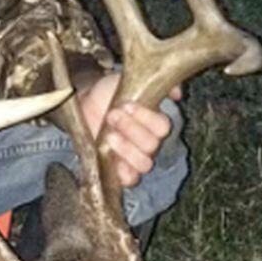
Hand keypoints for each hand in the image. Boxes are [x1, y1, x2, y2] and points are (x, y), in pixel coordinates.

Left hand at [76, 70, 175, 189]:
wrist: (84, 105)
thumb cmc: (108, 94)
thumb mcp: (127, 81)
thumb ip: (154, 83)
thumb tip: (177, 94)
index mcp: (155, 124)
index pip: (162, 127)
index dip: (145, 118)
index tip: (126, 104)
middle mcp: (149, 144)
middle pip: (152, 145)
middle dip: (130, 129)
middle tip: (112, 115)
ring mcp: (136, 159)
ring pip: (144, 164)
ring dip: (126, 148)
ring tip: (109, 134)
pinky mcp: (121, 172)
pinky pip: (131, 180)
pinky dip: (123, 171)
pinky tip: (111, 155)